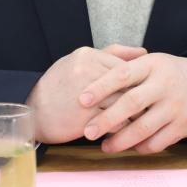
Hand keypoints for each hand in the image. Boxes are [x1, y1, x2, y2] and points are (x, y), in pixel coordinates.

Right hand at [26, 44, 145, 143]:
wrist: (32, 113)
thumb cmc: (58, 87)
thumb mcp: (80, 62)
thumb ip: (112, 54)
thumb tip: (143, 52)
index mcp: (88, 55)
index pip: (126, 67)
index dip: (140, 82)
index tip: (149, 92)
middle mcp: (87, 71)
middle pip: (128, 84)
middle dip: (142, 99)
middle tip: (153, 108)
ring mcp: (85, 95)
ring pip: (124, 104)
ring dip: (136, 115)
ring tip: (145, 121)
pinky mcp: (84, 117)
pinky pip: (115, 123)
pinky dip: (124, 129)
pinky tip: (128, 133)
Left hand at [79, 53, 186, 153]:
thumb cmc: (168, 73)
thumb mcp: (151, 61)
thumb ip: (123, 63)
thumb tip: (91, 72)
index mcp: (152, 65)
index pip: (122, 74)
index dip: (101, 87)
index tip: (82, 99)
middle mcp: (164, 85)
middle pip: (131, 103)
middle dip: (107, 119)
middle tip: (87, 131)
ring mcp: (175, 107)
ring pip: (143, 127)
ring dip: (121, 140)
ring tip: (105, 146)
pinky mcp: (183, 127)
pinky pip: (158, 142)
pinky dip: (141, 147)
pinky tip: (129, 147)